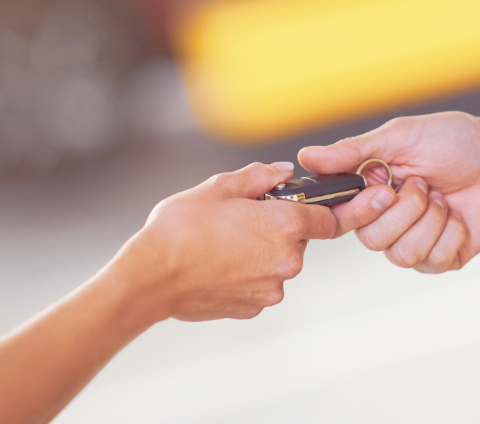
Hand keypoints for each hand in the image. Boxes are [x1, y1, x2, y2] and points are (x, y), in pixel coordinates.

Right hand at [110, 162, 336, 321]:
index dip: (319, 210)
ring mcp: (272, 288)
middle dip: (278, 229)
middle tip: (243, 221)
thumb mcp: (218, 188)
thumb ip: (259, 176)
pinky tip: (220, 265)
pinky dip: (247, 275)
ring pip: (278, 263)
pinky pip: (261, 284)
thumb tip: (283, 172)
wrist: (151, 278)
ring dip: (262, 253)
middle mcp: (287, 261)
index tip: (303, 207)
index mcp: (285, 225)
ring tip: (225, 244)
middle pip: (300, 240)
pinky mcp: (255, 307)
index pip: (328, 219)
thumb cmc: (180, 230)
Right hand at [298, 112, 479, 272]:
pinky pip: (433, 260)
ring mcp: (414, 242)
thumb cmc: (452, 140)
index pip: (342, 216)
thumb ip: (353, 151)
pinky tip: (458, 215)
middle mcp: (386, 221)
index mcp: (369, 191)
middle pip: (373, 240)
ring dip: (431, 220)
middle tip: (424, 184)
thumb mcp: (401, 137)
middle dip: (407, 210)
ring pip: (403, 255)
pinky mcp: (441, 258)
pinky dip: (451, 233)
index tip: (384, 190)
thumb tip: (305, 156)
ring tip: (443, 198)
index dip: (361, 210)